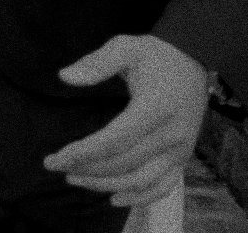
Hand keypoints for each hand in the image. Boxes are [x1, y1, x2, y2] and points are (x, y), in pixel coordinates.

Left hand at [43, 34, 208, 208]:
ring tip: (75, 179)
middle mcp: (171, 134)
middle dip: (87, 169)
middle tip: (56, 166)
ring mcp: (180, 149)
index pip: (113, 141)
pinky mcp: (184, 156)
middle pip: (123, 163)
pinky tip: (116, 199)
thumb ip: (96, 63)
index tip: (54, 159)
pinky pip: (164, 185)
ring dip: (106, 185)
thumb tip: (65, 76)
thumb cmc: (155, 55)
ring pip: (141, 180)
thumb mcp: (125, 47)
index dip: (82, 154)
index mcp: (155, 109)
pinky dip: (141, 198)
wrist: (193, 59)